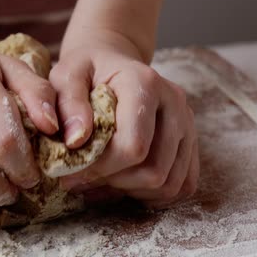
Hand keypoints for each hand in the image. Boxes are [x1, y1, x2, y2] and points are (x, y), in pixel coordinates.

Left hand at [51, 30, 198, 207]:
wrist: (110, 62)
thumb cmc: (85, 71)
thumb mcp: (66, 76)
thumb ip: (67, 103)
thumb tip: (76, 140)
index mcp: (145, 84)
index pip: (133, 146)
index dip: (101, 169)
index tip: (72, 171)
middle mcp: (175, 103)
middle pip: (155, 171)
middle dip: (115, 182)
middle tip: (85, 176)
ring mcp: (187, 123)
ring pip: (170, 184)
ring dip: (132, 191)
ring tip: (101, 179)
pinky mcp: (190, 142)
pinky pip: (182, 186)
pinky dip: (151, 194)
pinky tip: (122, 183)